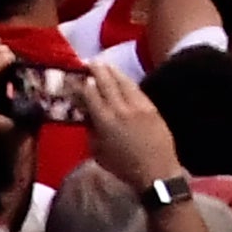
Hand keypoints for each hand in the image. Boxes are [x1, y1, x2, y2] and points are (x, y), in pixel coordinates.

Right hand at [75, 61, 181, 189]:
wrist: (156, 170)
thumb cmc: (123, 166)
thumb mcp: (98, 151)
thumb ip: (91, 130)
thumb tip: (87, 115)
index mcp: (105, 121)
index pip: (91, 95)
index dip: (82, 85)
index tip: (76, 77)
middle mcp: (121, 109)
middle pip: (107, 83)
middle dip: (97, 71)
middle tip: (89, 62)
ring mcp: (139, 106)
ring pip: (124, 83)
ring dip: (113, 72)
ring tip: (105, 65)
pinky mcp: (152, 107)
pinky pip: (137, 90)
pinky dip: (128, 82)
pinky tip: (124, 79)